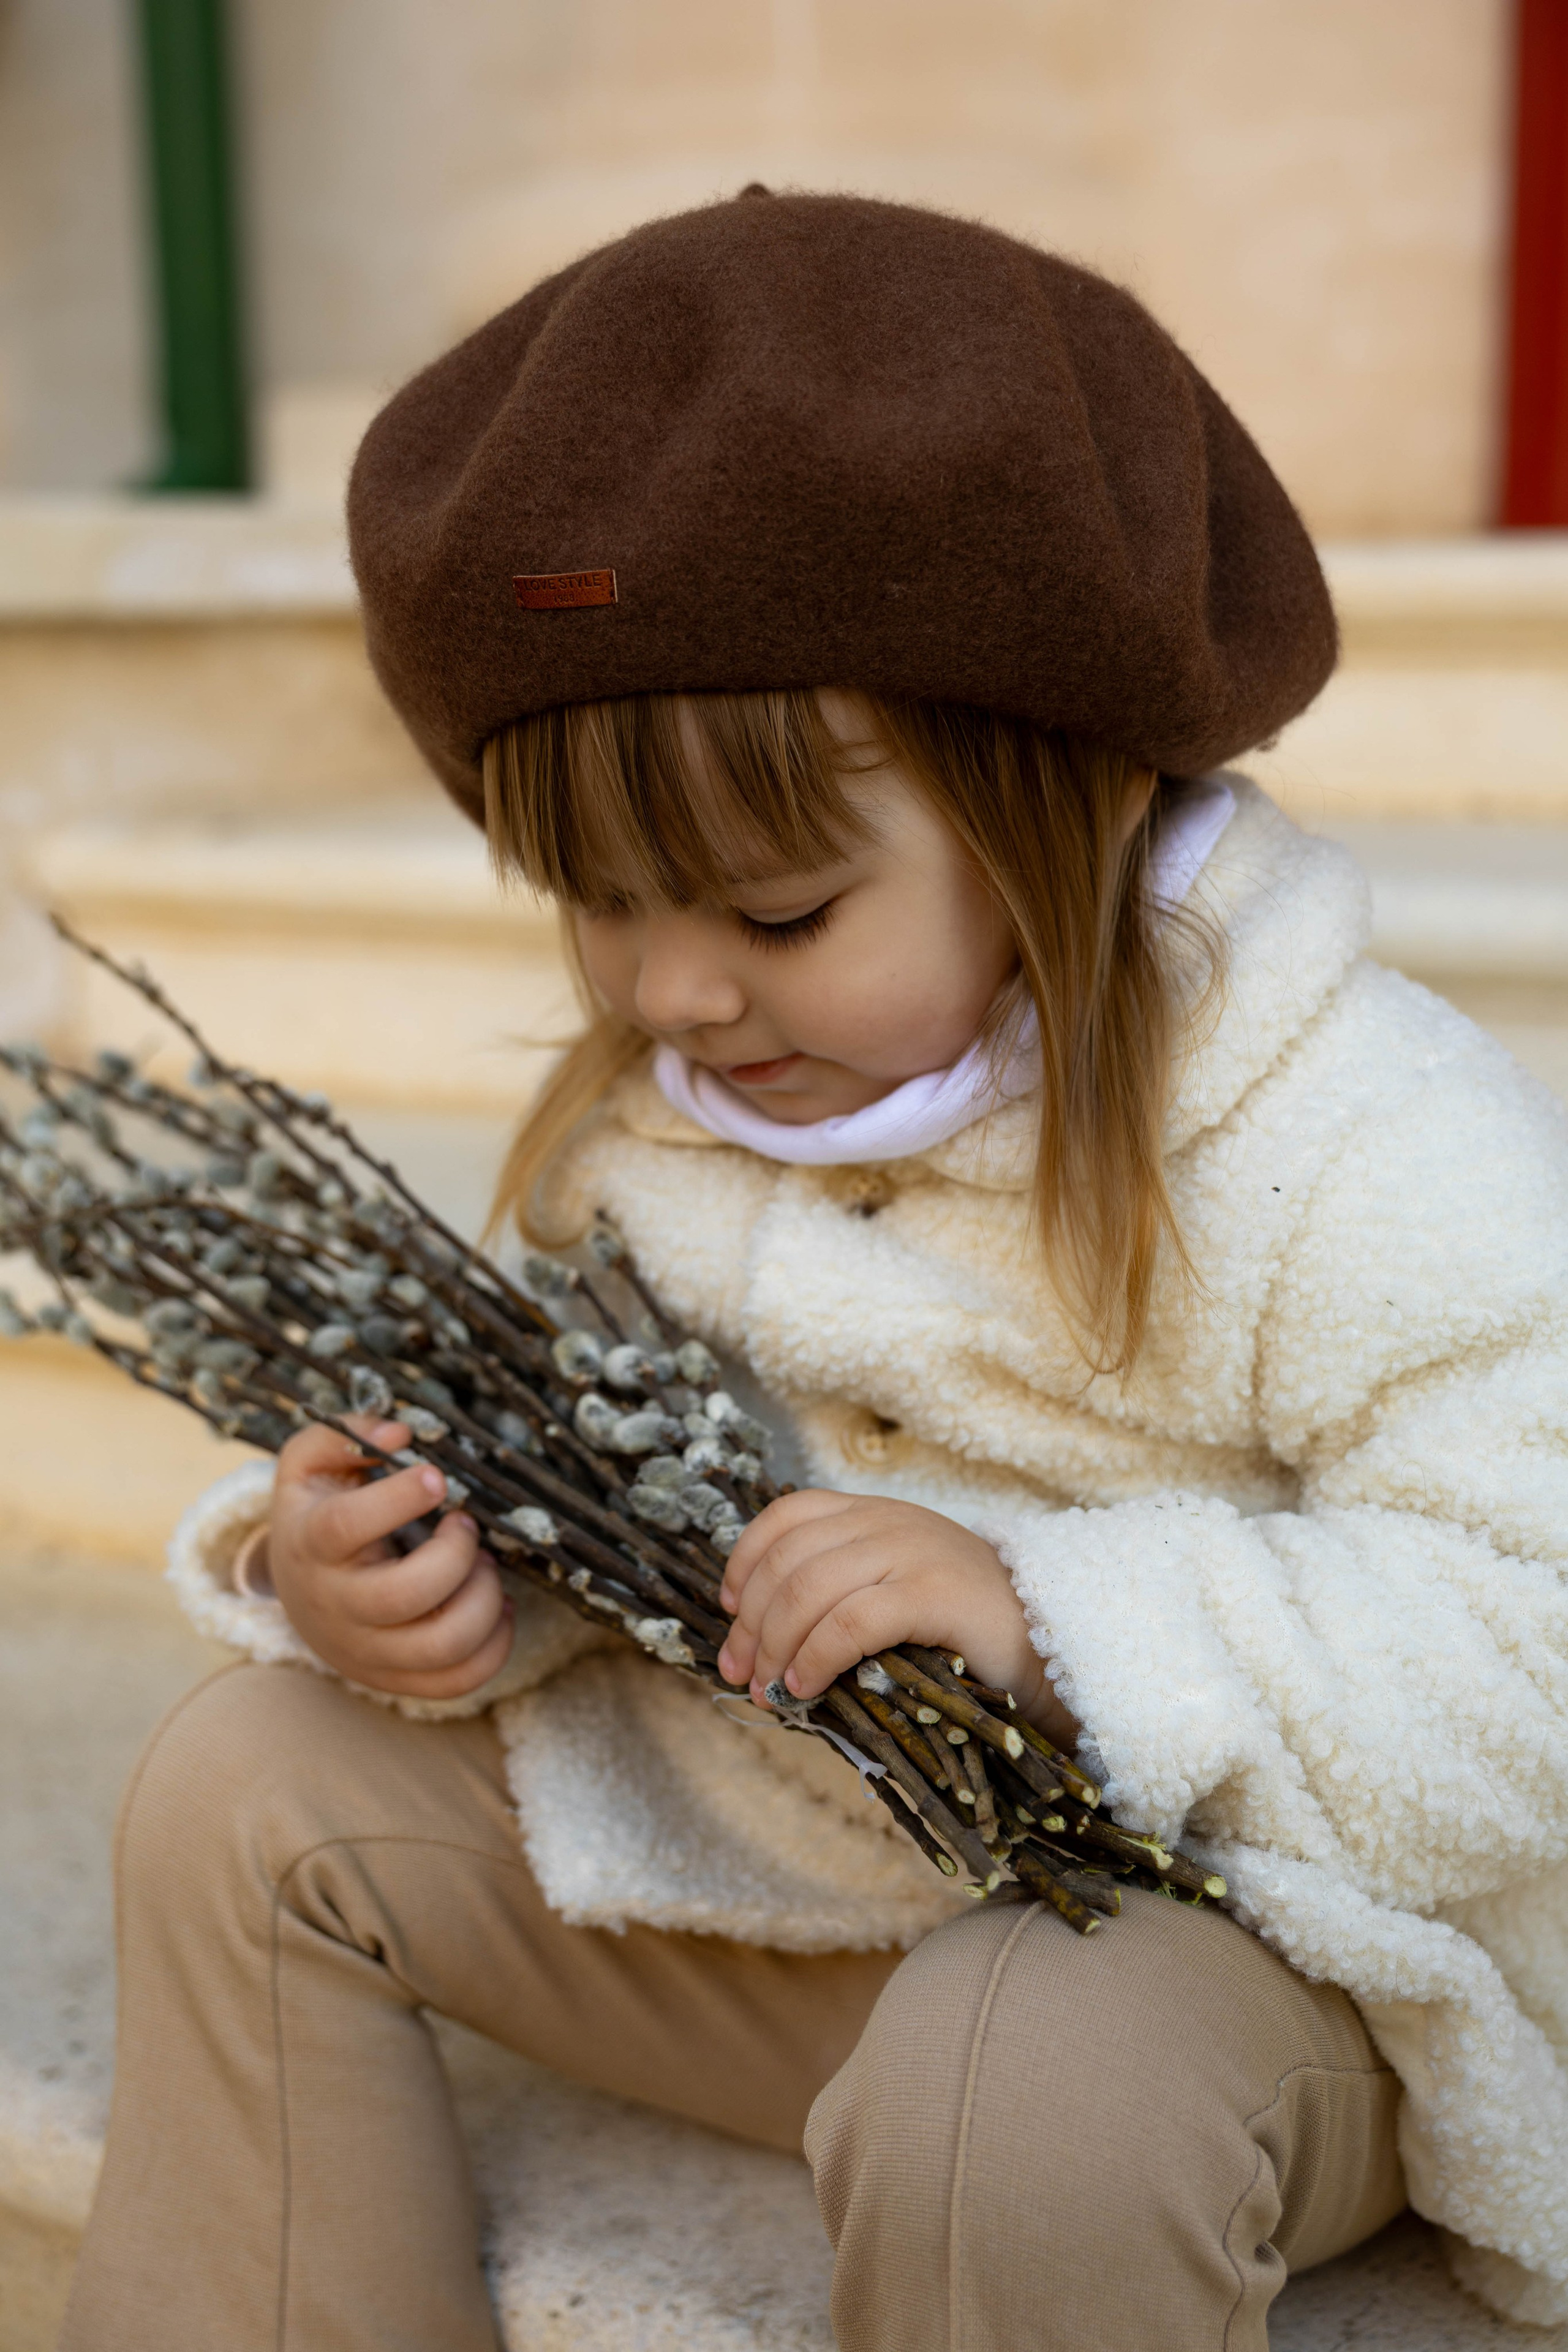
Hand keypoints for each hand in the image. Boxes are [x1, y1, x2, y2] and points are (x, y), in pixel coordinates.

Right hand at [263, 1418, 512, 1699]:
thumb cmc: (315, 1514)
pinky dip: (494, 1645)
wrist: (296, 1589)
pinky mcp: (394, 1679)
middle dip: (455, 1555)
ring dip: (482, 1600)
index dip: (397, 1499)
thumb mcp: (309, 1463)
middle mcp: (334, 1605)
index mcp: (311, 1543)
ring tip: (483, 1566)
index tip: (437, 1477)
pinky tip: (493, 1604)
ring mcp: (364, 1651)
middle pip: (403, 1596)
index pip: (345, 1527)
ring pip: (439, 1646)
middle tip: (465, 1526)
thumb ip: (346, 1434)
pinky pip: (457, 1680)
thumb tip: (400, 1433)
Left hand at [716, 1489, 1077, 1748]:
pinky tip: (806, 1688)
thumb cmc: (965, 1629)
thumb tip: (764, 1642)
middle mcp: (887, 1522)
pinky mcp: (932, 1594)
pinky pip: (850, 1622)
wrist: (1052, 1641)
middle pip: (787, 1562)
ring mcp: (911, 1553)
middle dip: (751, 1623)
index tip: (729, 1613)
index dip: (745, 1563)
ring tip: (770, 1690)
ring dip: (775, 1647)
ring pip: (808, 1590)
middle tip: (741, 1673)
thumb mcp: (898, 1588)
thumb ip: (844, 1591)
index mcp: (874, 1514)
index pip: (787, 1516)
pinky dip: (814, 1658)